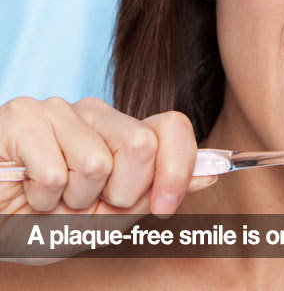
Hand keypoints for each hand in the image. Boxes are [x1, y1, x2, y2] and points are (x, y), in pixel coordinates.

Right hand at [0, 96, 216, 262]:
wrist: (1, 223)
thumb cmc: (52, 218)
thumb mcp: (114, 214)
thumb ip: (161, 190)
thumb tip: (213, 171)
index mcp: (123, 129)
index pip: (173, 127)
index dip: (177, 169)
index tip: (164, 206)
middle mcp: (97, 111)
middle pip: (142, 145)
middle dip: (119, 193)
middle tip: (87, 201)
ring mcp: (59, 109)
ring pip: (97, 164)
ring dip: (73, 201)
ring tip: (53, 196)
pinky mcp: (23, 116)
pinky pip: (55, 173)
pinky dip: (41, 200)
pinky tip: (29, 189)